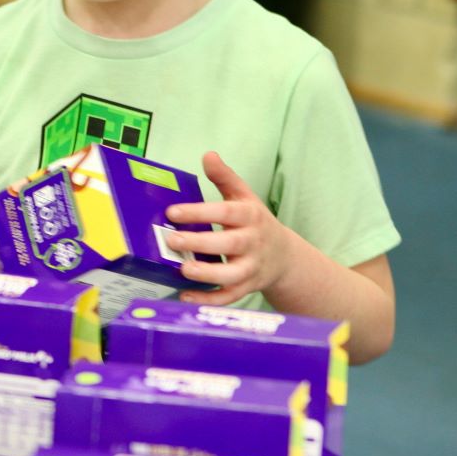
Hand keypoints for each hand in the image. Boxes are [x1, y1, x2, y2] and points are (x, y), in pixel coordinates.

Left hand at [163, 151, 294, 304]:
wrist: (284, 256)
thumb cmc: (254, 222)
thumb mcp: (244, 197)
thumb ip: (225, 177)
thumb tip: (208, 155)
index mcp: (250, 217)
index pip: (226, 212)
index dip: (200, 212)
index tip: (172, 211)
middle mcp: (253, 243)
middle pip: (229, 244)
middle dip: (200, 243)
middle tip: (171, 240)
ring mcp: (251, 268)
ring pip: (231, 275)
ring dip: (207, 275)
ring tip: (183, 269)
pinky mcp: (247, 288)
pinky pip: (229, 297)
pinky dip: (209, 300)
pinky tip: (185, 296)